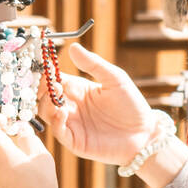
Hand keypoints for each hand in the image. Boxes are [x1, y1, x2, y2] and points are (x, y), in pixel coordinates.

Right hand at [39, 42, 158, 165]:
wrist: (144, 133)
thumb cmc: (131, 104)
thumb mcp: (115, 79)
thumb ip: (93, 64)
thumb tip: (74, 47)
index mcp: (78, 89)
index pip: (55, 79)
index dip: (47, 74)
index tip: (45, 67)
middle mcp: (71, 106)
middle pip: (45, 97)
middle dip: (43, 90)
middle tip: (49, 85)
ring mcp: (72, 124)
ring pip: (47, 113)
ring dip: (46, 104)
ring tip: (55, 98)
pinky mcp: (75, 141)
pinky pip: (58, 132)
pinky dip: (55, 122)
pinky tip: (61, 113)